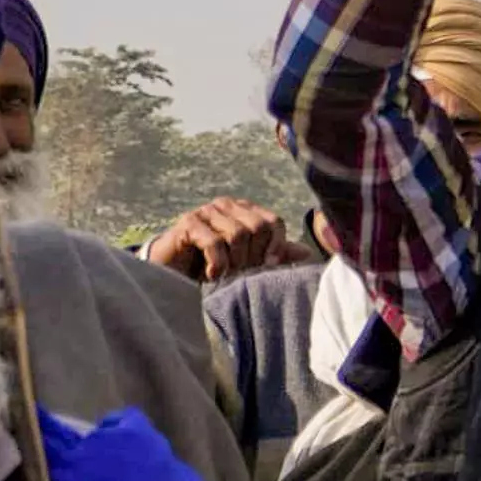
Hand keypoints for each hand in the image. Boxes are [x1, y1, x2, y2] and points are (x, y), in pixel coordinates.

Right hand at [143, 198, 302, 280]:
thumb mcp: (248, 261)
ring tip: (226, 273)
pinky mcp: (188, 223)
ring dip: (235, 261)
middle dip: (254, 256)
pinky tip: (212, 274)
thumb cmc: (212, 266)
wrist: (172, 274)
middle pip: (258, 226)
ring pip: (238, 233)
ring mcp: (206, 211)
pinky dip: (218, 263)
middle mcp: (226, 206)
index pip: (274, 222)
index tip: (268, 267)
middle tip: (241, 272)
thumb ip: (276, 255)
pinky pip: (214, 242)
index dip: (276, 246)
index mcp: (244, 210)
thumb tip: (308, 253)